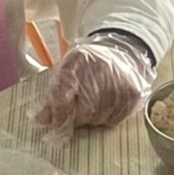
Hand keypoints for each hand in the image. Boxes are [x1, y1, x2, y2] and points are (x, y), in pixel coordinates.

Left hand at [35, 32, 155, 137]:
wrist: (121, 54)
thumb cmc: (89, 66)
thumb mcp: (66, 71)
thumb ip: (53, 95)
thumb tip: (41, 120)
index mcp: (79, 61)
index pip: (63, 95)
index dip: (58, 112)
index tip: (56, 120)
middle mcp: (102, 71)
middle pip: (82, 112)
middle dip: (75, 117)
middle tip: (76, 113)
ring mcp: (120, 84)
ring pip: (98, 119)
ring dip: (91, 119)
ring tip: (93, 106)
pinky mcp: (133, 95)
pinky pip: (114, 120)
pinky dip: (106, 118)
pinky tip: (106, 106)